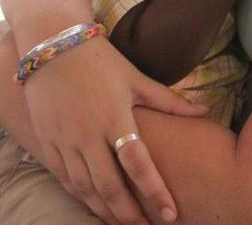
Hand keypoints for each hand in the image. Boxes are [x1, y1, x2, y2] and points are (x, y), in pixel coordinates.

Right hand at [24, 36, 206, 223]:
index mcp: (115, 117)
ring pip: (85, 189)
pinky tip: (94, 205)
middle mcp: (88, 133)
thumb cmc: (101, 60)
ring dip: (104, 211)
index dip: (154, 191)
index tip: (170, 213)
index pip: (138, 164)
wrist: (54, 45)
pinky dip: (80, 197)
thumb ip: (169, 101)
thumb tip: (204, 111)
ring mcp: (64, 140)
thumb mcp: (136, 78)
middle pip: (109, 186)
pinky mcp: (46, 142)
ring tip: (122, 224)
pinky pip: (63, 179)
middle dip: (129, 213)